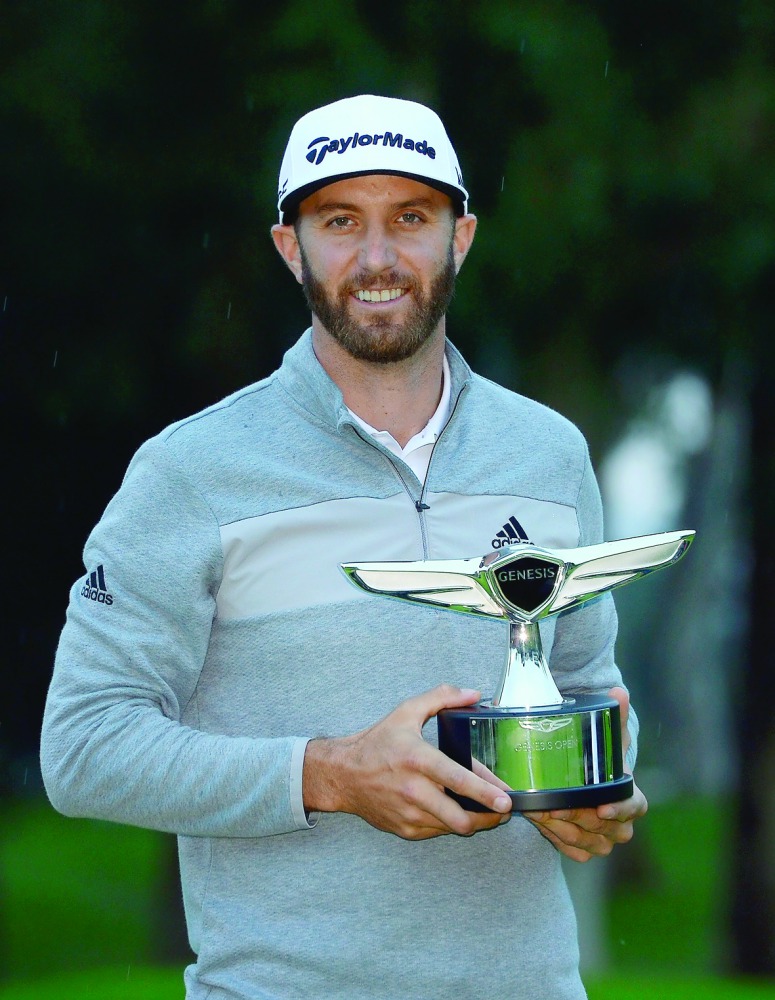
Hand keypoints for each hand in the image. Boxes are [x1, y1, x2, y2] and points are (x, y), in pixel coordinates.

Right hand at [303, 684, 512, 840]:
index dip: (485, 792)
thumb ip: (441, 698)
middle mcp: (413, 790)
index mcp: (417, 759)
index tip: (506, 798)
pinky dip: (451, 824)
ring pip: (452, 828)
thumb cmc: (376, 744)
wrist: (343, 775)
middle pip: (461, 817)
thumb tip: (474, 694)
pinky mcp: (405, 829)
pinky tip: (455, 811)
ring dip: (474, 821)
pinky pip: (438, 832)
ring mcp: (409, 814)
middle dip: (490, 817)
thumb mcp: (406, 712)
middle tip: (505, 809)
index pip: (457, 780)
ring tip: (487, 810)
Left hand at [523, 686, 647, 862]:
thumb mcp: (608, 741)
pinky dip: (555, 837)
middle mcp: (621, 825)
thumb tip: (618, 691)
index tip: (601, 806)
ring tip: (537, 809)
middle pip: (600, 825)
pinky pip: (571, 849)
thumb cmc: (601, 763)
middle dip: (573, 814)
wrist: (585, 788)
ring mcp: (604, 841)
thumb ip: (613, 717)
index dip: (619, 809)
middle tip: (549, 804)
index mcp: (632, 799)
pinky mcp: (585, 851)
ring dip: (558, 826)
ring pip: (582, 839)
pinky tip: (540, 821)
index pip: (633, 808)